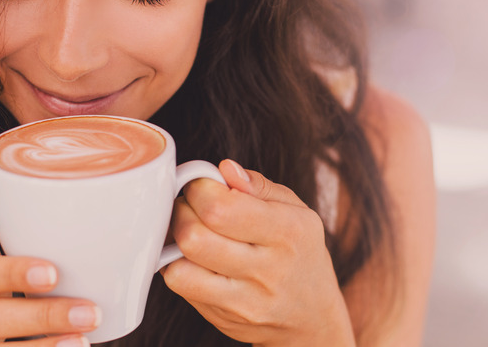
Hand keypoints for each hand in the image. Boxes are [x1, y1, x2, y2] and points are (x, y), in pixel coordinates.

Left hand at [163, 160, 354, 345]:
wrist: (313, 317)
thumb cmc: (299, 253)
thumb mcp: (295, 210)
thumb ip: (258, 185)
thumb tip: (225, 169)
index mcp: (288, 232)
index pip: (221, 208)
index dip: (199, 189)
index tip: (203, 186)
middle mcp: (268, 269)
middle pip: (194, 236)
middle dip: (181, 212)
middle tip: (191, 207)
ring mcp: (245, 301)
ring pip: (180, 267)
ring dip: (174, 241)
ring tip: (190, 232)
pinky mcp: (223, 318)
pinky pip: (181, 286)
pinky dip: (177, 266)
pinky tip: (193, 258)